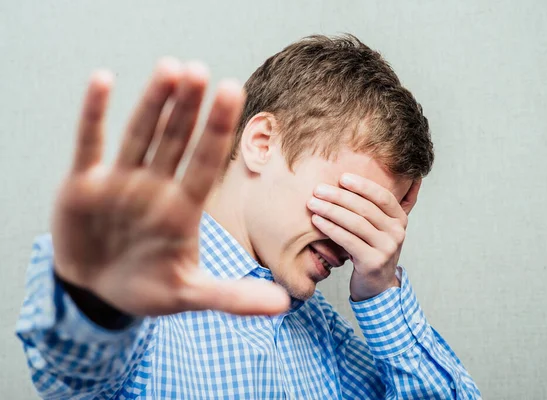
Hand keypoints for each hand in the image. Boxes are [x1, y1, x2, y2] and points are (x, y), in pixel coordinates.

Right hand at [52, 59, 288, 316]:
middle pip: (176, 140)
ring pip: (140, 135)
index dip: (217, 130)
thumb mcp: (188, 294)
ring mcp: (120, 182)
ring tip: (170, 69)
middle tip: (200, 71)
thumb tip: (283, 306)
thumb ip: (231, 297)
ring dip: (153, 103)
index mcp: (182, 208)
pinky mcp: (84, 184)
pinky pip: (89, 143)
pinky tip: (103, 80)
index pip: (205, 162)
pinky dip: (94, 114)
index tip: (233, 91)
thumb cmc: (147, 288)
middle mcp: (155, 187)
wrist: (98, 291)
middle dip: (188, 108)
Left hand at [307, 173, 420, 300]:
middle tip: (318, 190)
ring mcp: (387, 248)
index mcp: (399, 219)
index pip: (382, 196)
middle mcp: (397, 232)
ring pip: (355, 223)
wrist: (377, 286)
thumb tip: (345, 179)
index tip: (342, 177)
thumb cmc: (370, 250)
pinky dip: (331, 228)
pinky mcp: (373, 262)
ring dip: (331, 210)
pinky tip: (317, 221)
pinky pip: (348, 240)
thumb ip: (370, 208)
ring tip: (313, 204)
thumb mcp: (377, 228)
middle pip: (365, 208)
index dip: (362, 185)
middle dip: (339, 196)